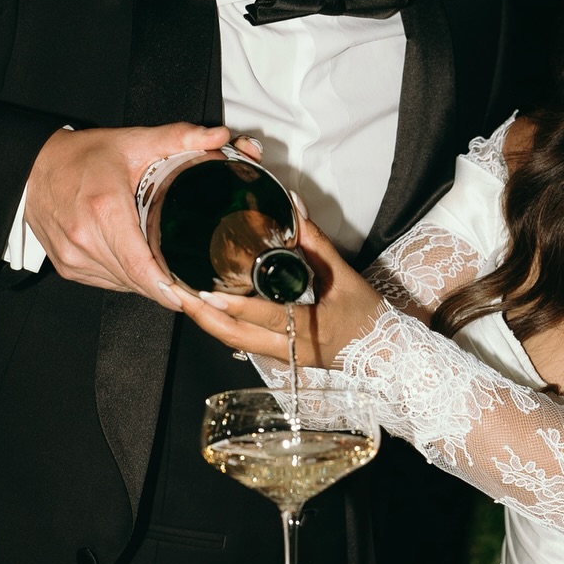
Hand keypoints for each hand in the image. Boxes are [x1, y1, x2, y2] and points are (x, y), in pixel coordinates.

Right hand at [24, 122, 248, 300]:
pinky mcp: (67, 266)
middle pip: (135, 280)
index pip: (141, 267)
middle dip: (165, 286)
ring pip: (121, 284)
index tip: (189, 296)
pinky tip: (134, 262)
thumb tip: (218, 136)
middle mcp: (85, 238)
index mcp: (104, 210)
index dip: (168, 288)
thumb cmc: (79, 157)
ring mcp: (73, 256)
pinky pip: (105, 282)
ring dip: (145, 282)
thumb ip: (177, 138)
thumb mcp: (132, 141)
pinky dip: (124, 277)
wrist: (33, 166)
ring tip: (164, 269)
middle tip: (190, 283)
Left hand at [169, 214, 384, 364]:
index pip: (264, 318)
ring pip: (234, 344)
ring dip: (207, 322)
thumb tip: (292, 206)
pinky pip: (244, 343)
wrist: (387, 354)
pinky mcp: (281, 357)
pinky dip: (222, 326)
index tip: (204, 292)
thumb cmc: (369, 317)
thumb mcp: (345, 276)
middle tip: (175, 292)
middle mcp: (291, 349)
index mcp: (309, 329)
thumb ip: (315, 241)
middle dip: (202, 317)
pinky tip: (208, 309)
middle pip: (235, 339)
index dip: (232, 307)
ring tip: (183, 296)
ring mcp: (284, 358)